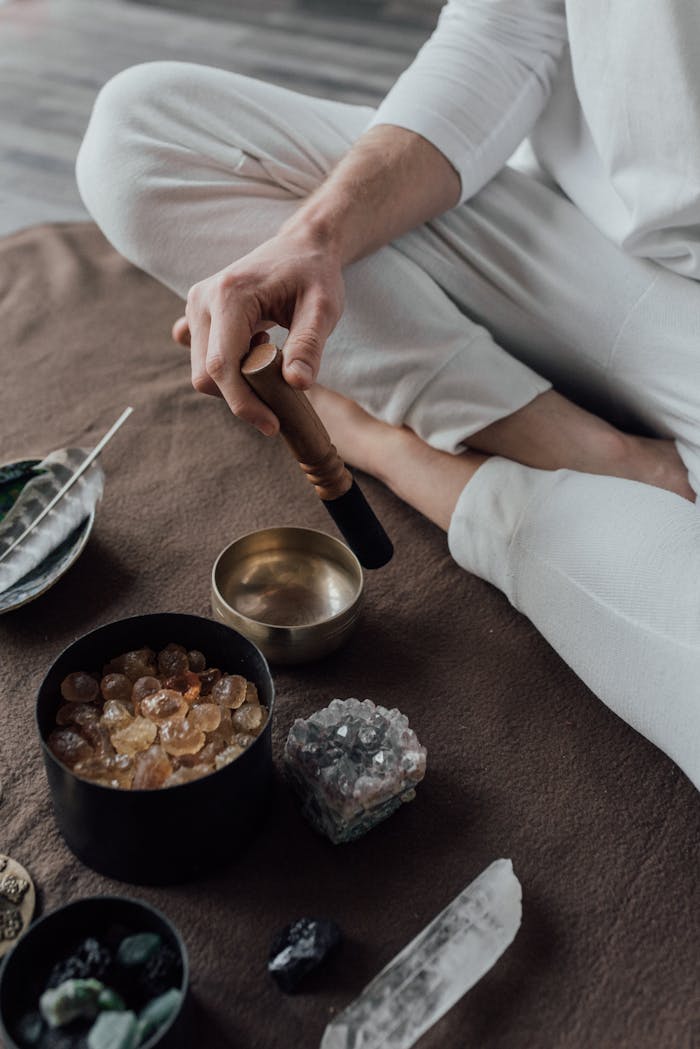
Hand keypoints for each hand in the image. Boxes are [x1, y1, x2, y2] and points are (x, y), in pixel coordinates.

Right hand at [171, 229, 344, 434]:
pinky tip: (253, 353)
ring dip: (236, 384)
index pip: (223, 366)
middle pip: (206, 375)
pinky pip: (202, 358)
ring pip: (202, 371)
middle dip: (241, 398)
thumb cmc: (315, 274)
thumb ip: (309, 345)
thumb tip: (297, 385)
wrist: (301, 246)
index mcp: (229, 296)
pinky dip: (227, 370)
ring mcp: (195, 306)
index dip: (244, 403)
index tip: (272, 425)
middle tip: (280, 398)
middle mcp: (202, 299)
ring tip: (271, 363)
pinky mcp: (197, 314)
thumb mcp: (324, 308)